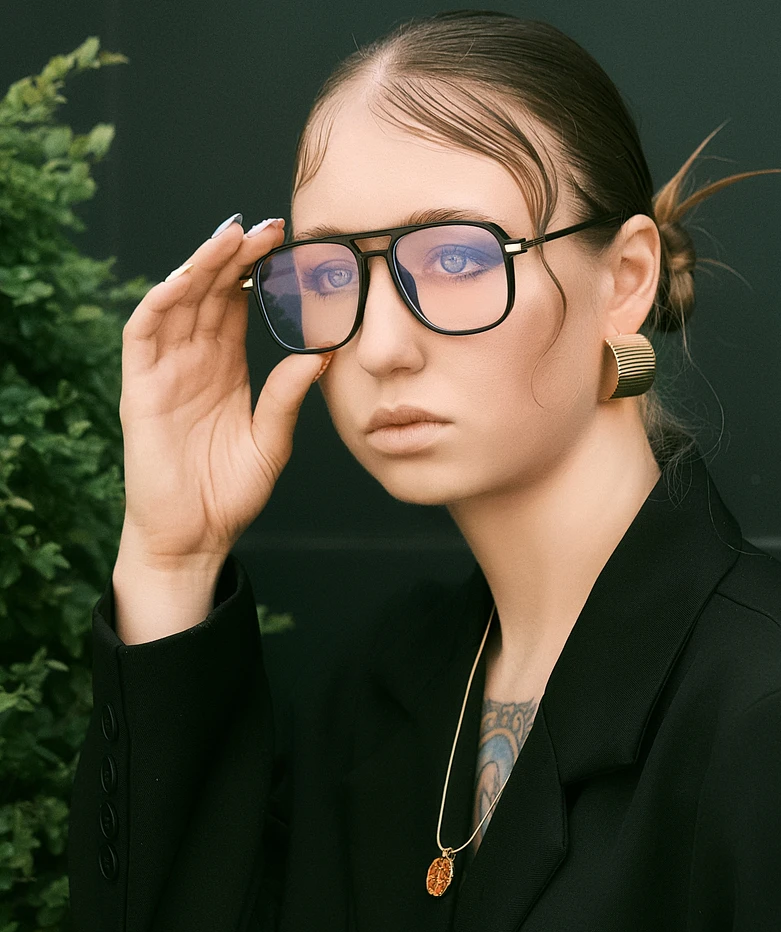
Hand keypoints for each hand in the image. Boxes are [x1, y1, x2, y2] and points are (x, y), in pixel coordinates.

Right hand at [118, 213, 332, 568]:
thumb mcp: (272, 441)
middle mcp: (193, 361)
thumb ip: (289, 396)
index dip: (257, 271)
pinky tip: (186, 278)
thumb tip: (325, 353)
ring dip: (201, 265)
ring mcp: (164, 371)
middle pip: (210, 292)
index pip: (238, 303)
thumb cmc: (229, 493)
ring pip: (178, 301)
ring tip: (232, 237)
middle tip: (268, 228)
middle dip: (234, 256)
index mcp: (226, 368)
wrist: (194, 537)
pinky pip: (143, 333)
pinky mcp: (140, 388)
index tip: (288, 244)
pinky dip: (161, 301)